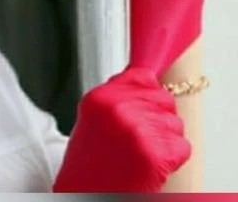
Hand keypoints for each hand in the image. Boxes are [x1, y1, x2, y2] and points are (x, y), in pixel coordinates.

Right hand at [52, 67, 190, 191]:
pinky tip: (152, 165)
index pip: (143, 77)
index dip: (148, 95)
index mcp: (99, 97)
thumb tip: (147, 81)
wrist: (84, 195)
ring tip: (140, 153)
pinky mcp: (154, 153)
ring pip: (175, 123)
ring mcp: (136, 128)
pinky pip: (182, 146)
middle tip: (137, 138)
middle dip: (158, 117)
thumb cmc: (89, 165)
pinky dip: (173, 159)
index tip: (143, 107)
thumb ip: (117, 96)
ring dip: (165, 139)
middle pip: (164, 98)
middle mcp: (116, 108)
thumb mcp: (94, 119)